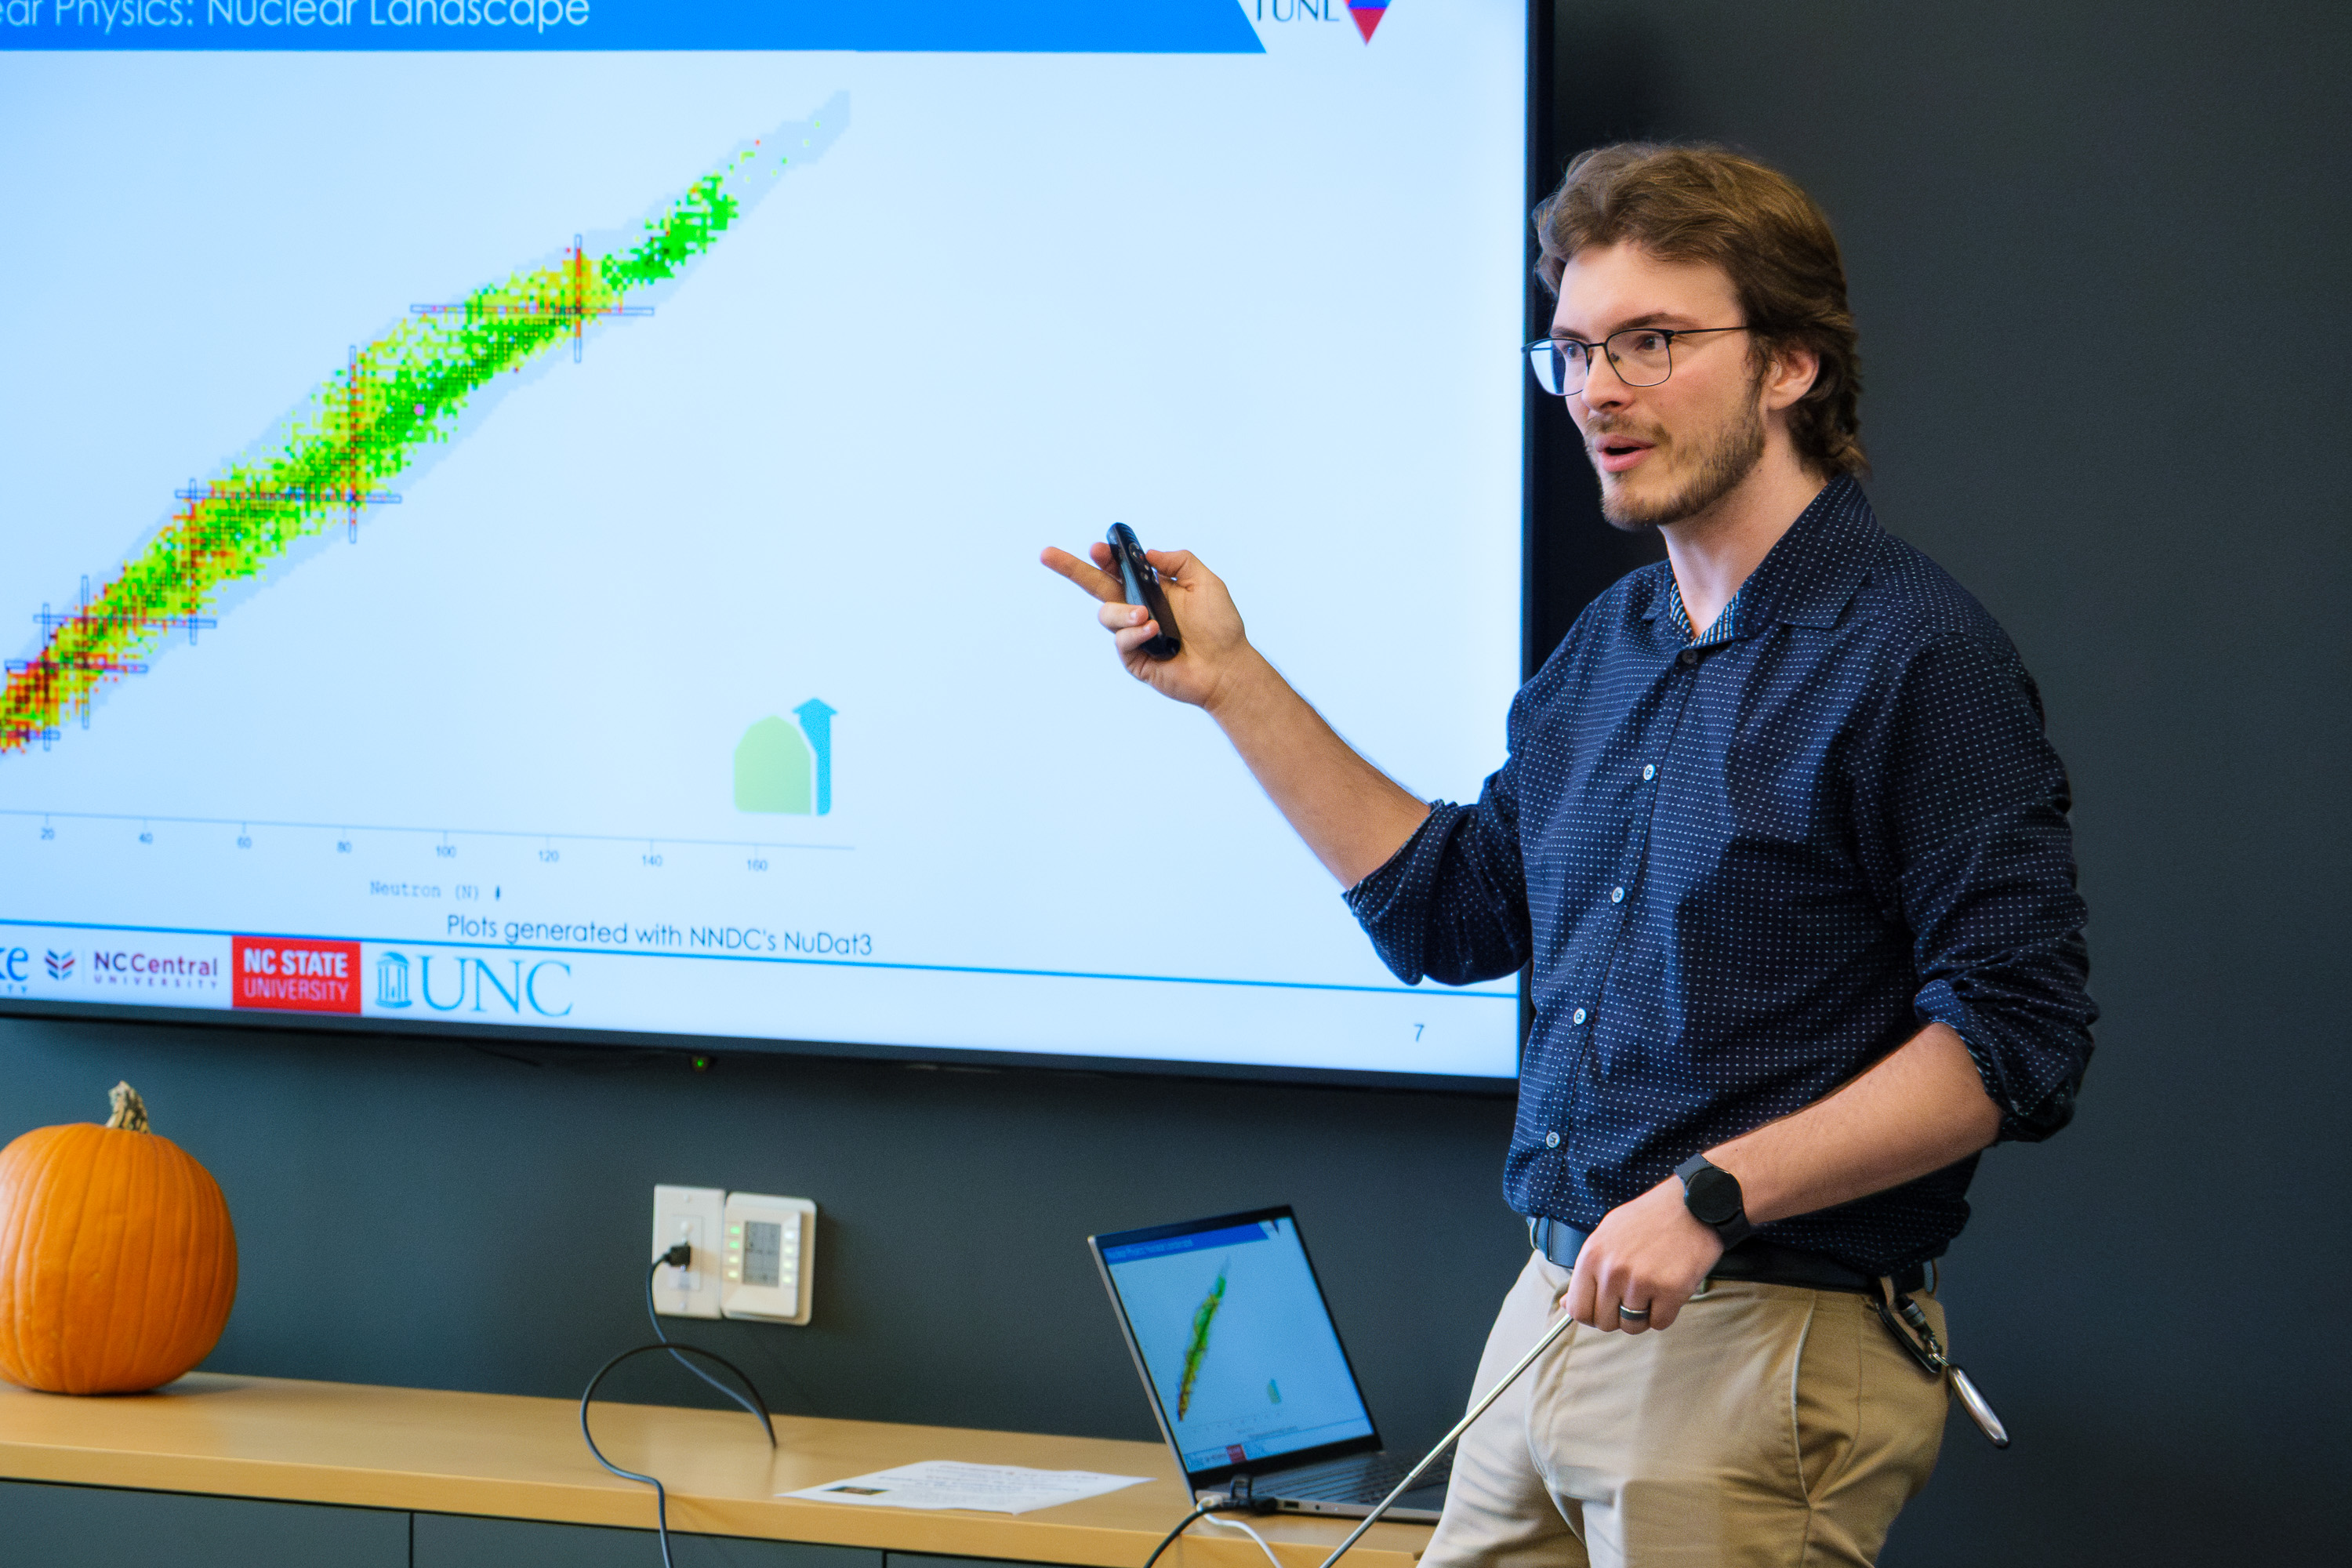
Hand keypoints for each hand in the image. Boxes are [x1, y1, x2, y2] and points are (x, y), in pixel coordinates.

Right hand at [1038, 542, 1257, 710]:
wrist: (1227, 667)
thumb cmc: (1220, 628)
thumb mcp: (1205, 581)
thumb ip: (1179, 561)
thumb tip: (1148, 553)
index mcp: (1152, 589)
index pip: (1119, 569)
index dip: (1105, 557)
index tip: (1099, 547)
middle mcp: (1138, 609)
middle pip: (1096, 586)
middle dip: (1071, 569)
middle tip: (1047, 554)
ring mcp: (1134, 634)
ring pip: (1106, 615)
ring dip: (1122, 611)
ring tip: (1148, 615)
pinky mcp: (1135, 659)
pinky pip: (1122, 641)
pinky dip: (1136, 633)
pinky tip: (1155, 632)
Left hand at [1558, 1178, 1723, 1334]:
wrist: (1693, 1204)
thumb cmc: (1650, 1218)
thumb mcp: (1607, 1234)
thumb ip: (1586, 1270)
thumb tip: (1566, 1304)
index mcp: (1592, 1255)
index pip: (1578, 1308)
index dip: (1591, 1315)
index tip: (1603, 1309)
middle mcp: (1612, 1270)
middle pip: (1604, 1322)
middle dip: (1618, 1316)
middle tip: (1633, 1297)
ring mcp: (1641, 1282)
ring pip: (1632, 1326)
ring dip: (1642, 1316)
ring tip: (1652, 1291)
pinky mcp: (1670, 1291)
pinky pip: (1660, 1323)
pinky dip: (1665, 1313)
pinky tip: (1668, 1291)